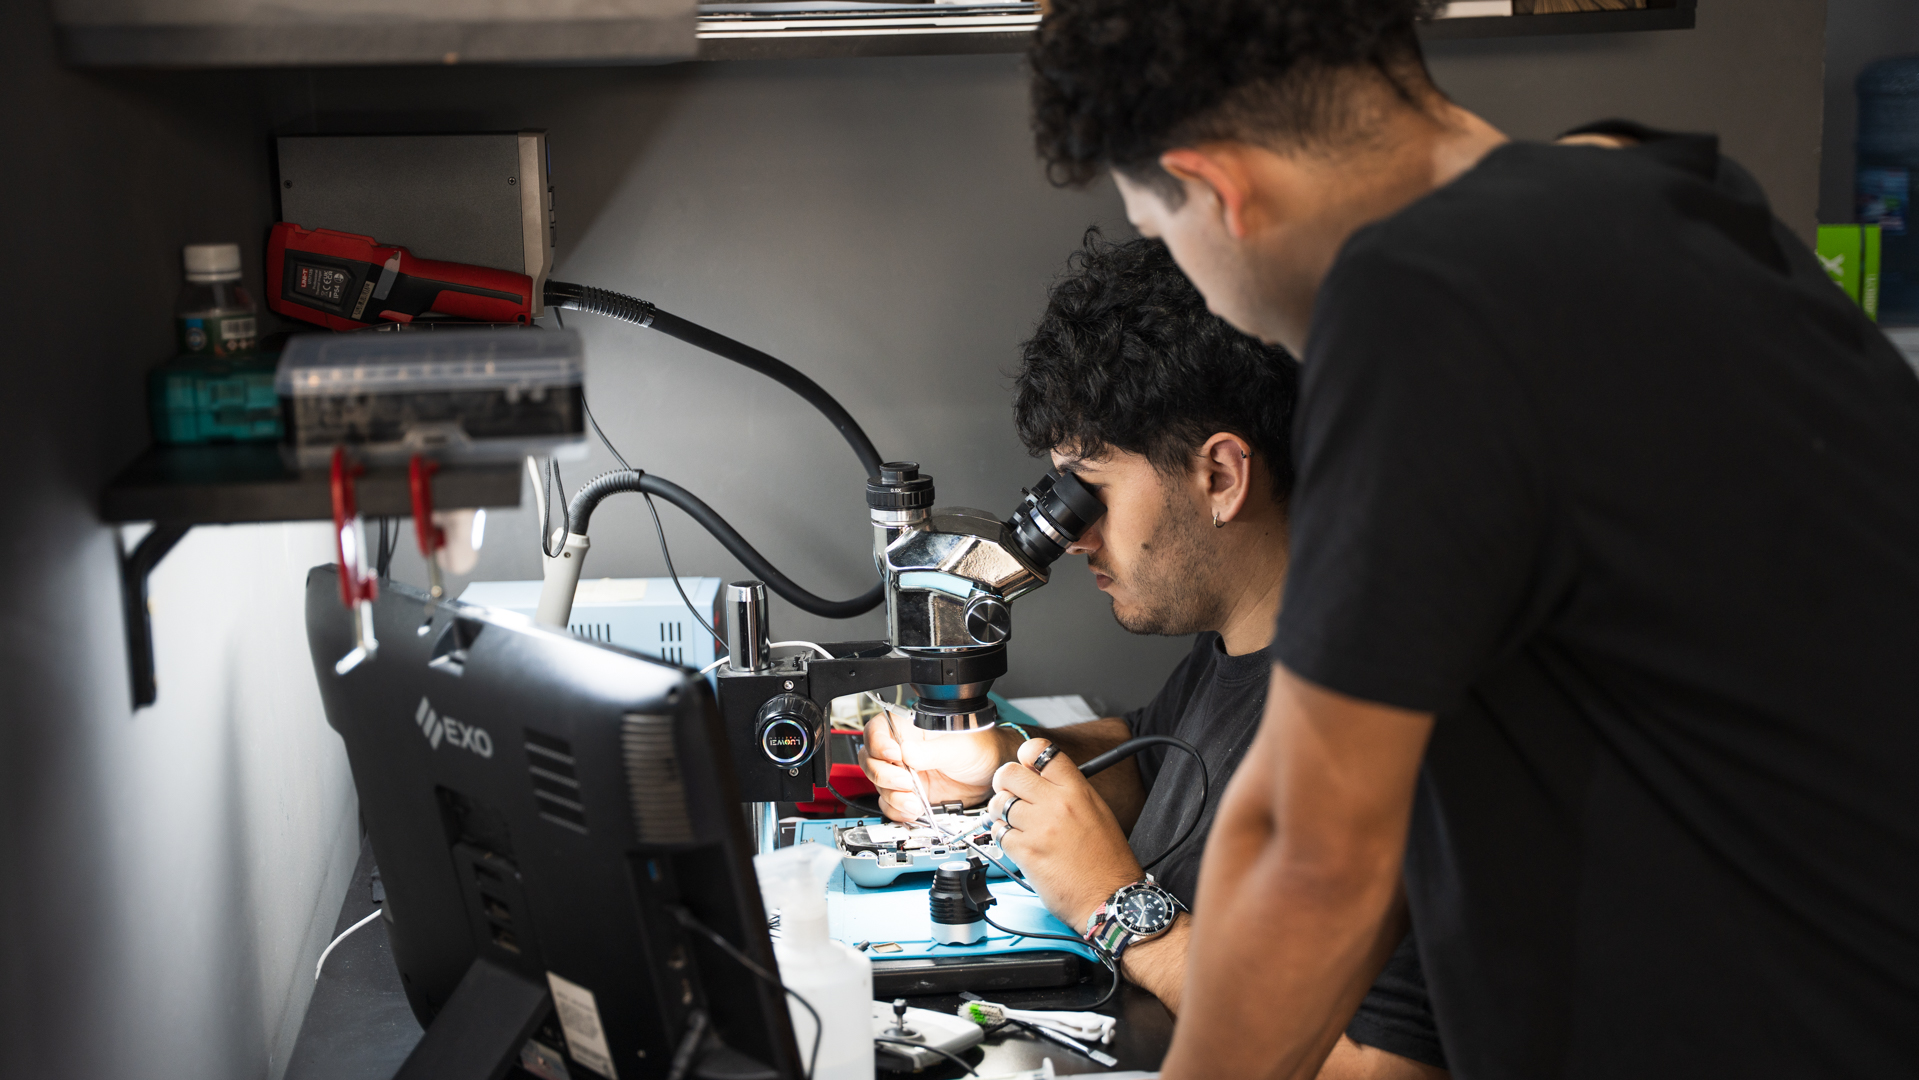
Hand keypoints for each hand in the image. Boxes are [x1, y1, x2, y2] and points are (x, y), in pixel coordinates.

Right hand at [859, 708, 1012, 821]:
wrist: (991, 773)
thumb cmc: (978, 747)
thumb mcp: (956, 746)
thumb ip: (931, 751)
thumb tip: (907, 753)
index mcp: (908, 728)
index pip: (877, 731)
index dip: (878, 743)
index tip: (893, 754)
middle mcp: (900, 751)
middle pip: (871, 761)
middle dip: (885, 775)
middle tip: (906, 782)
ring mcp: (903, 774)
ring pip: (880, 786)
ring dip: (894, 797)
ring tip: (916, 801)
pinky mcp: (909, 794)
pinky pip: (891, 805)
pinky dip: (899, 811)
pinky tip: (914, 810)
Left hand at [988, 738, 1144, 931]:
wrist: (1110, 899)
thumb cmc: (1108, 862)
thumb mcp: (1098, 813)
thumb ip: (1069, 792)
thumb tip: (1040, 778)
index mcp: (1078, 791)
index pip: (1041, 751)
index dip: (1026, 756)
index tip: (1023, 766)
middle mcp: (1057, 804)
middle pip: (1009, 773)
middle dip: (1004, 784)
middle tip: (1009, 795)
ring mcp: (1040, 828)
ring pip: (999, 803)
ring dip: (1000, 813)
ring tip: (1012, 822)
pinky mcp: (1026, 852)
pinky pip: (998, 833)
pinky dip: (1001, 837)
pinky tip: (1014, 842)